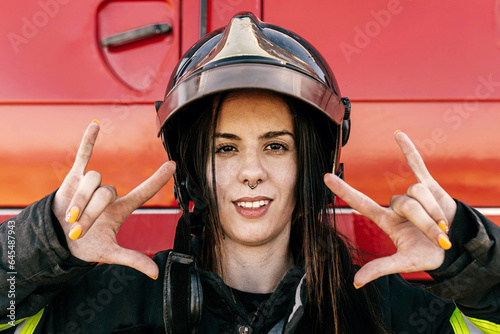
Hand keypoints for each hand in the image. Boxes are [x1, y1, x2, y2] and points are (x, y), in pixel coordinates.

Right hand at [51, 121, 175, 278]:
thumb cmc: (85, 245)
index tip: (173, 165)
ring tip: (69, 217)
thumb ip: (132, 259)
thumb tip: (155, 273)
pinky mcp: (77, 177)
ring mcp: (94, 184)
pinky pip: (84, 155)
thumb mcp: (109, 253)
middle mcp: (110, 193)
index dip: (158, 179)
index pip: (144, 191)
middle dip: (91, 211)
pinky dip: (89, 140)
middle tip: (78, 228)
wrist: (58, 238)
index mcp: (122, 208)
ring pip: (93, 180)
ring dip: (80, 200)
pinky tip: (95, 125)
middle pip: (108, 190)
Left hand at [324, 131, 456, 287]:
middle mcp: (396, 205)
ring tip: (442, 222)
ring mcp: (412, 193)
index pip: (360, 202)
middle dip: (423, 219)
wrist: (458, 244)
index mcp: (386, 220)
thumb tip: (356, 282)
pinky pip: (417, 164)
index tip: (326, 177)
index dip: (344, 190)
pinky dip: (409, 150)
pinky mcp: (428, 184)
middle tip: (437, 235)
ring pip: (416, 190)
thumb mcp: (405, 263)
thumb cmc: (430, 254)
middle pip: (403, 201)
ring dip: (433, 209)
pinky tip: (398, 134)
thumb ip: (381, 269)